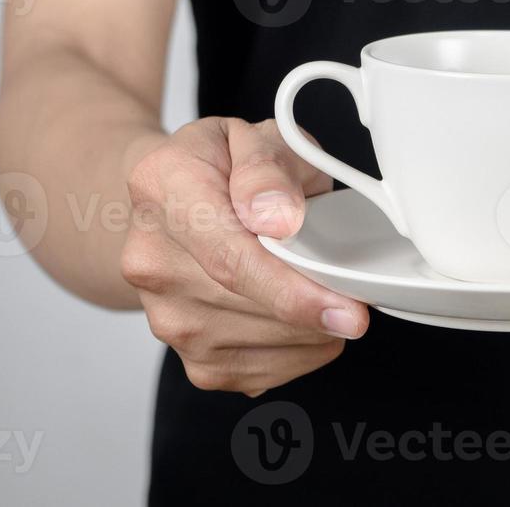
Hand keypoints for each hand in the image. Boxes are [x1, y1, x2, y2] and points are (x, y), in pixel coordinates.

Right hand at [121, 117, 368, 395]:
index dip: (291, 290)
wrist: (177, 196)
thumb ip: (268, 169)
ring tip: (328, 296)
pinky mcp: (187, 355)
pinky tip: (305, 322)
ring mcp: (163, 313)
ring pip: (256, 346)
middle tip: (358, 296)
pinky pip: (255, 372)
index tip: (345, 308)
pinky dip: (297, 354)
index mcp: (165, 187)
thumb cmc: (228, 164)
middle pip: (247, 306)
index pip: (229, 256)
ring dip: (310, 332)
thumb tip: (279, 219)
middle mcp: (150, 257)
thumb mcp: (257, 137)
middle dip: (316, 309)